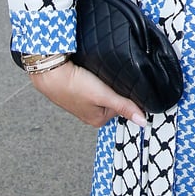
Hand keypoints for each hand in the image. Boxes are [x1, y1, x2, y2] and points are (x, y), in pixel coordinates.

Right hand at [30, 60, 146, 128]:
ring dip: (105, 83)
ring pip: (104, 92)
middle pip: (114, 98)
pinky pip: (94, 87)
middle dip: (114, 87)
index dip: (125, 91)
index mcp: (99, 120)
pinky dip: (96, 80)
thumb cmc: (74, 86)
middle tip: (107, 78)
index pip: (124, 105)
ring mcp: (84, 104)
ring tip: (98, 76)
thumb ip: (124, 106)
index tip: (121, 81)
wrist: (51, 73)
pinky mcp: (78, 93)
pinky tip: (93, 75)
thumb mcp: (104, 96)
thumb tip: (143, 121)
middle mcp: (91, 114)